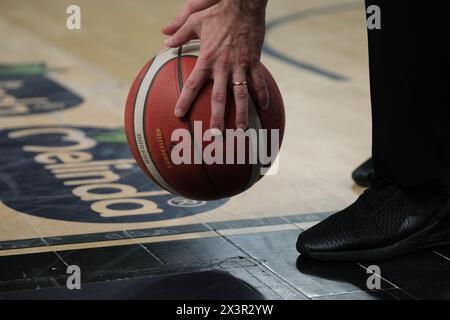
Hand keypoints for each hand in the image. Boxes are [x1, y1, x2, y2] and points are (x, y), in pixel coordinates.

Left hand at [163, 0, 268, 131]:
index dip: (185, 100)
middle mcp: (222, 66)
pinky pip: (258, 81)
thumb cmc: (218, 12)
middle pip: (219, 98)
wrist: (244, 4)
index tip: (179, 114)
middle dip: (217, 118)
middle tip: (215, 135)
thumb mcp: (195, 20)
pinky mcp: (254, 62)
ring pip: (241, 95)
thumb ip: (179, 32)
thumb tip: (164, 40)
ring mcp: (240, 66)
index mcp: (206, 59)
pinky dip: (262, 94)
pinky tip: (265, 107)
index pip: (192, 84)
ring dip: (242, 114)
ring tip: (242, 130)